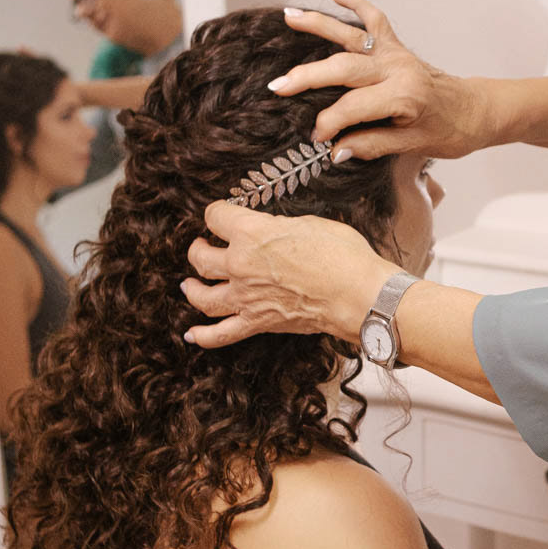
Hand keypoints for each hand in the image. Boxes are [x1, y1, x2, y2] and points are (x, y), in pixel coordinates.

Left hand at [181, 200, 391, 348]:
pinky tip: (191, 334)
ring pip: (202, 296)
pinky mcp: (258, 322)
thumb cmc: (342, 255)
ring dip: (191, 288)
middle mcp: (240, 265)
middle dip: (198, 248)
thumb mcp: (309, 223)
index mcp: (251, 233)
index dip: (217, 212)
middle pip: (200, 257)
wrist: (358, 294)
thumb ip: (278, 227)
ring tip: (189, 284)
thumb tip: (270, 231)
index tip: (221, 214)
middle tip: (202, 246)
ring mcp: (246, 297)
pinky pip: (221, 334)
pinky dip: (203, 336)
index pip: (216, 217)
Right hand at [272, 0, 490, 161]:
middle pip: (343, 69)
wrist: (476, 110)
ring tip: (288, 17)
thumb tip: (335, 150)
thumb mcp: (414, 147)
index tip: (315, 140)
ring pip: (351, 37)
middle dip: (307, 77)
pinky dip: (356, 3)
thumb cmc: (450, 131)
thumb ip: (373, 146)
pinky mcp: (397, 46)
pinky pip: (374, 20)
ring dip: (318, 25)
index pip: (352, 108)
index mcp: (404, 96)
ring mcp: (396, 54)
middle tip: (277, 87)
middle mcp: (398, 69)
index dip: (329, 125)